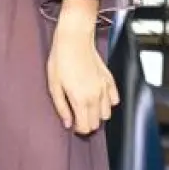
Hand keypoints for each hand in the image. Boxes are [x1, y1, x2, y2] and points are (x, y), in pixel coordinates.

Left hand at [46, 2, 119, 135]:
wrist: (74, 39)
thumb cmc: (61, 60)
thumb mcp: (54, 86)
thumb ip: (61, 107)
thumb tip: (67, 123)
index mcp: (81, 100)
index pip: (86, 127)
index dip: (79, 129)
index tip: (73, 125)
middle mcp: (96, 97)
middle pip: (97, 123)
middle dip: (87, 123)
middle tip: (78, 116)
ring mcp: (104, 88)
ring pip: (107, 114)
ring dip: (97, 114)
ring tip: (87, 107)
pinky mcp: (109, 80)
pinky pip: (114, 99)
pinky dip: (108, 102)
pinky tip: (98, 97)